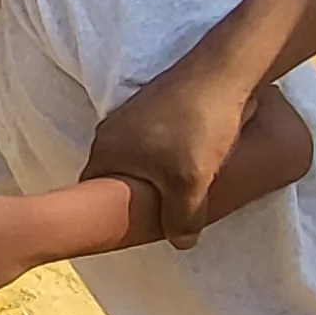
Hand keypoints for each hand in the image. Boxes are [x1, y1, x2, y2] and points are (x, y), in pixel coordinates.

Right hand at [85, 53, 259, 248]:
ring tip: (179, 193)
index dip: (107, 215)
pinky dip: (166, 158)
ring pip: (137, 160)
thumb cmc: (196, 127)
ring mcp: (131, 115)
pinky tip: (189, 164)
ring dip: (154, 177)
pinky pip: (152, 144)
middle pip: (116, 177)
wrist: (223, 71)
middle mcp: (111, 131)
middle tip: (159, 216)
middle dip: (134, 197)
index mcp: (106, 149)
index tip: (130, 230)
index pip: (92, 193)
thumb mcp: (189, 183)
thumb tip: (181, 243)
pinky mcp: (155, 106)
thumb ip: (181, 218)